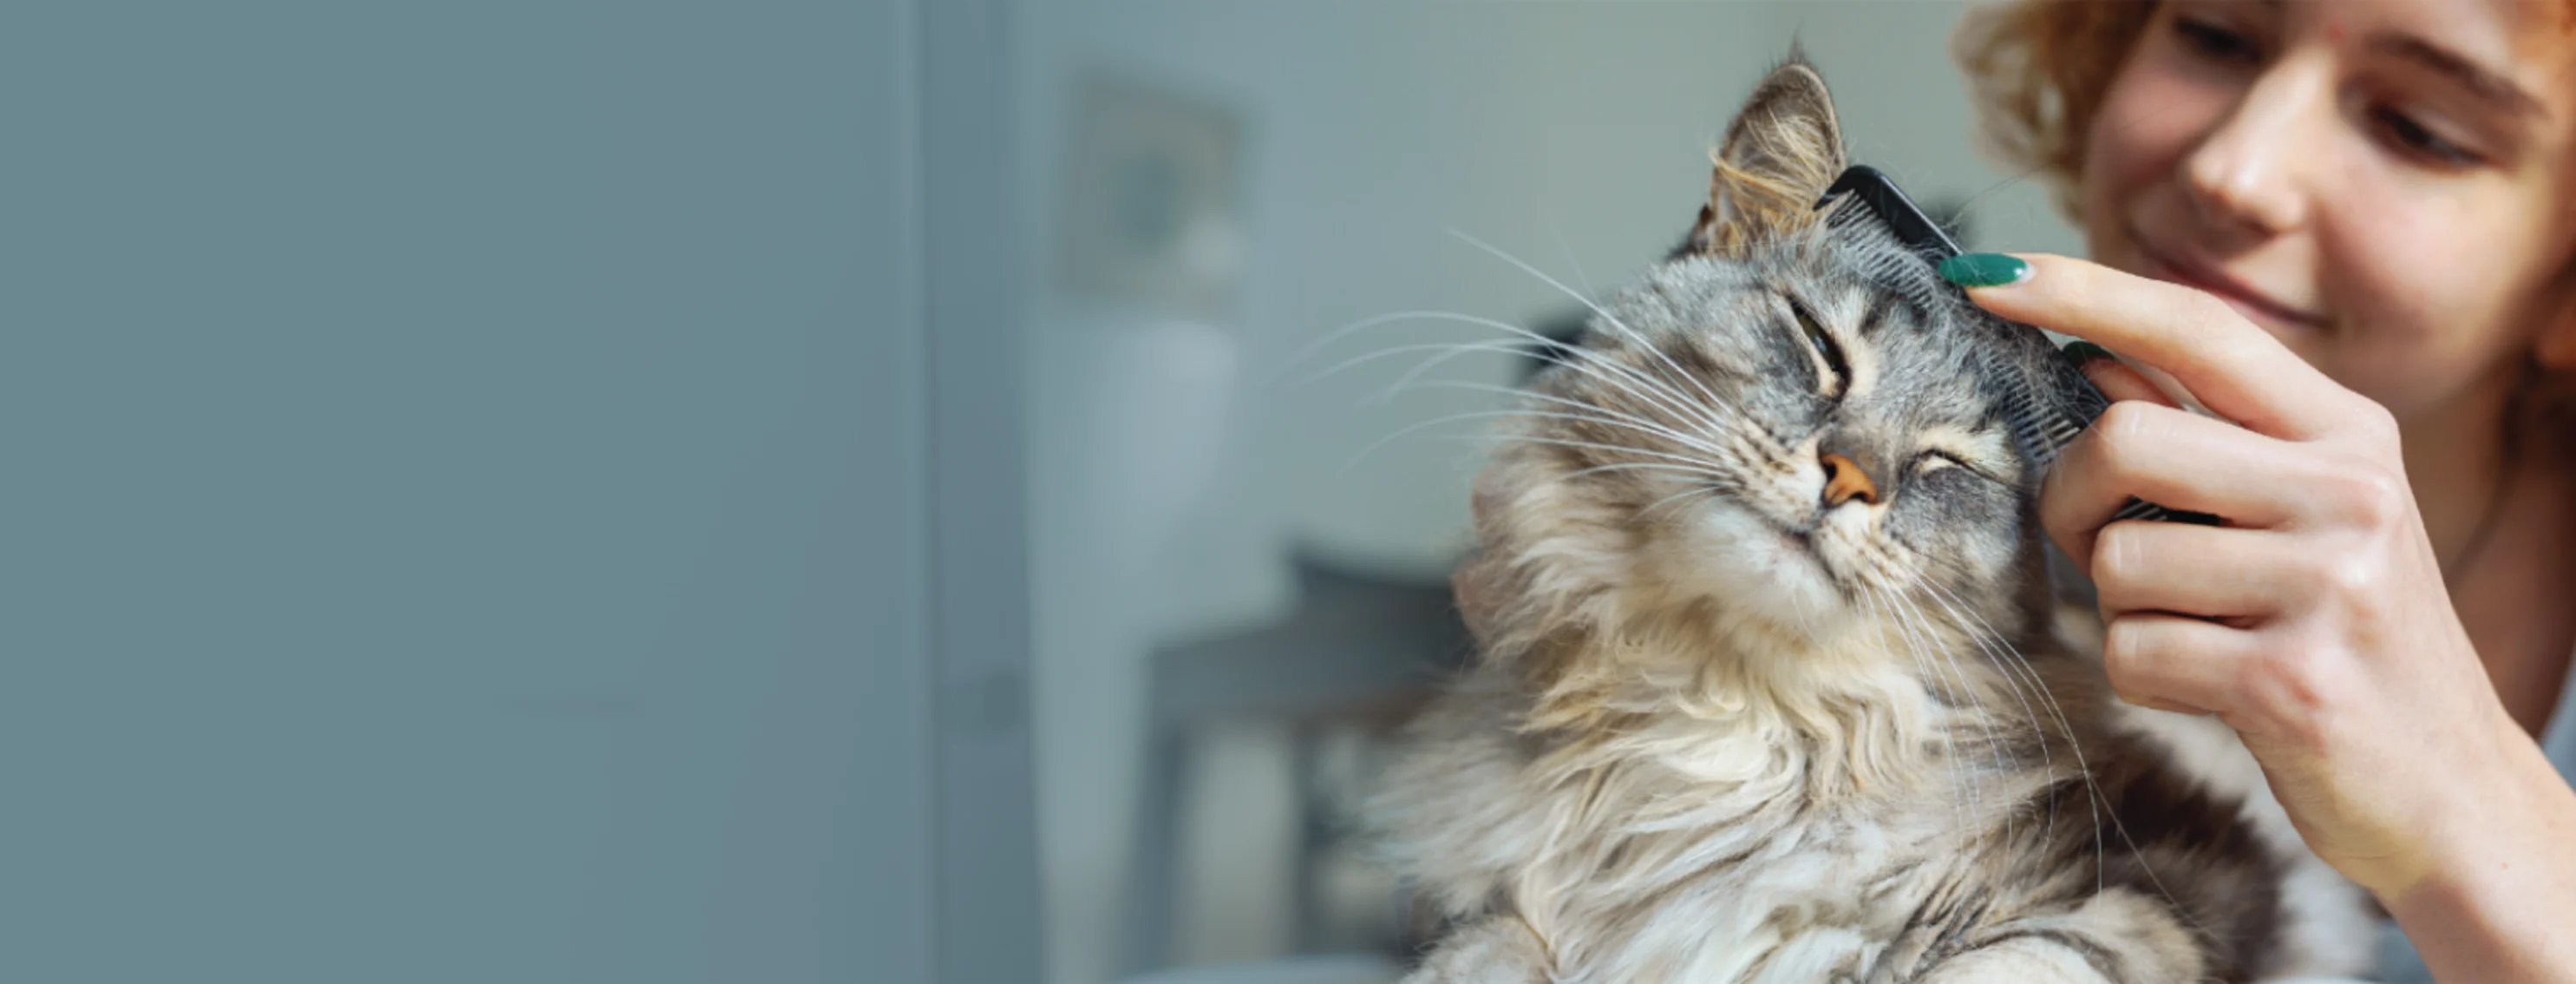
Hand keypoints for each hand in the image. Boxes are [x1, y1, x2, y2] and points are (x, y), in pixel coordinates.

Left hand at [1959, 254, 2575, 978]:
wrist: (2449, 790)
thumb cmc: (2350, 644)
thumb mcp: (2308, 517)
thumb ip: (2210, 436)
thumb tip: (2093, 354)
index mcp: (2349, 433)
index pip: (2198, 328)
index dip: (2082, 293)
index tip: (1985, 276)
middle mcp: (2349, 490)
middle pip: (2122, 441)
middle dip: (2073, 502)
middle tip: (2100, 546)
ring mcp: (2329, 583)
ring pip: (2118, 560)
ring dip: (2123, 609)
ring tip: (2198, 633)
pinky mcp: (2292, 679)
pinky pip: (2135, 652)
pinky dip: (2145, 677)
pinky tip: (2212, 690)